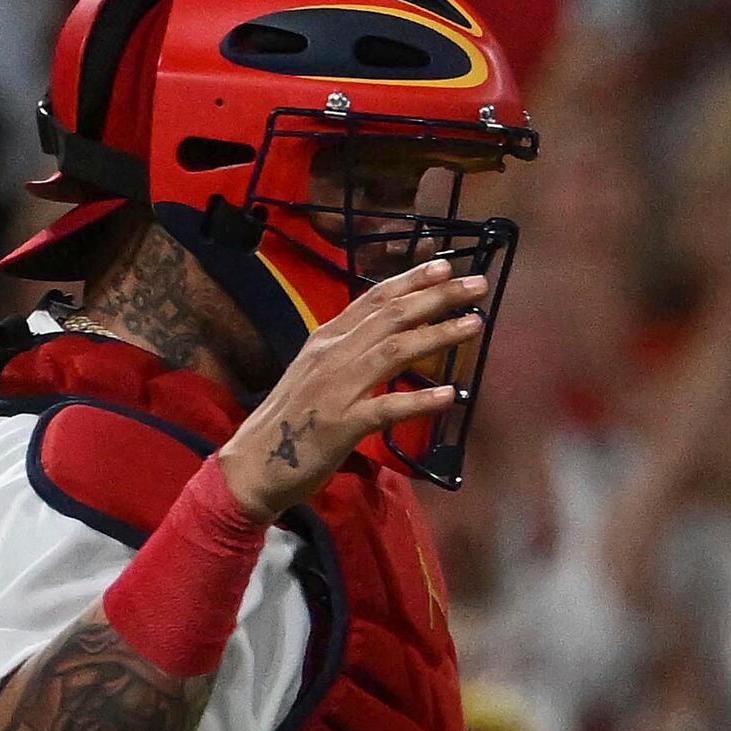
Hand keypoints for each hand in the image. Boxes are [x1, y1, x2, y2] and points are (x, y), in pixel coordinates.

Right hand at [218, 261, 489, 517]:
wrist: (253, 464)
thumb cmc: (293, 421)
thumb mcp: (318, 373)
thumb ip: (350, 351)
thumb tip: (387, 335)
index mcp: (326, 339)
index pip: (374, 299)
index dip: (410, 280)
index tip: (445, 266)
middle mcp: (332, 354)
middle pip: (391, 316)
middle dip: (436, 296)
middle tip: (477, 284)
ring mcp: (336, 387)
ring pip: (394, 351)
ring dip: (437, 335)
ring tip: (474, 325)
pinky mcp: (341, 425)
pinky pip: (386, 407)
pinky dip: (419, 400)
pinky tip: (450, 395)